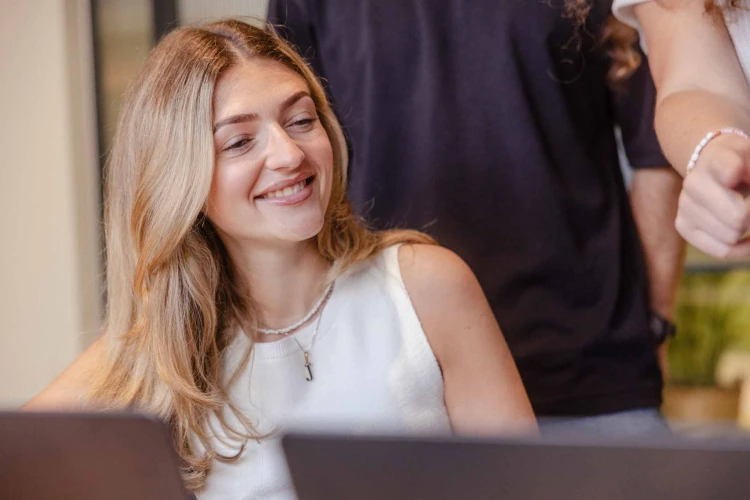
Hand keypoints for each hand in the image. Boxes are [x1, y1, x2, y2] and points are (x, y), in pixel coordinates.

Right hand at [675, 134, 749, 257]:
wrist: (709, 166)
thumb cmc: (741, 164)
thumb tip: (743, 207)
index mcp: (717, 160)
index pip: (730, 169)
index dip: (737, 176)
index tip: (736, 178)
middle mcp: (694, 182)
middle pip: (738, 218)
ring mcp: (685, 205)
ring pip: (731, 236)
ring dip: (746, 230)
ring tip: (745, 215)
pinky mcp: (682, 225)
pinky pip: (721, 250)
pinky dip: (741, 248)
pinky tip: (746, 237)